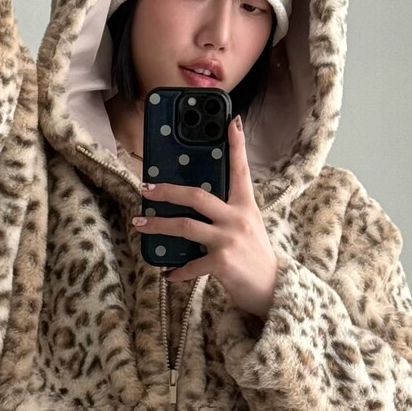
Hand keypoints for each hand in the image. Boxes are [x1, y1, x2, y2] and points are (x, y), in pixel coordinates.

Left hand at [132, 114, 279, 319]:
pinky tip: (167, 273)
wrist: (272, 289)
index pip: (240, 170)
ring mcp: (229, 239)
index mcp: (245, 205)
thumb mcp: (247, 226)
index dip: (237, 145)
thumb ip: (227, 212)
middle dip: (167, 191)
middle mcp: (237, 218)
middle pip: (197, 196)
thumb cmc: (254, 256)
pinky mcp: (222, 262)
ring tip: (140, 225)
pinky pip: (190, 265)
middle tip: (146, 188)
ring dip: (158, 226)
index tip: (231, 121)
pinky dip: (176, 271)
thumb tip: (194, 203)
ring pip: (185, 226)